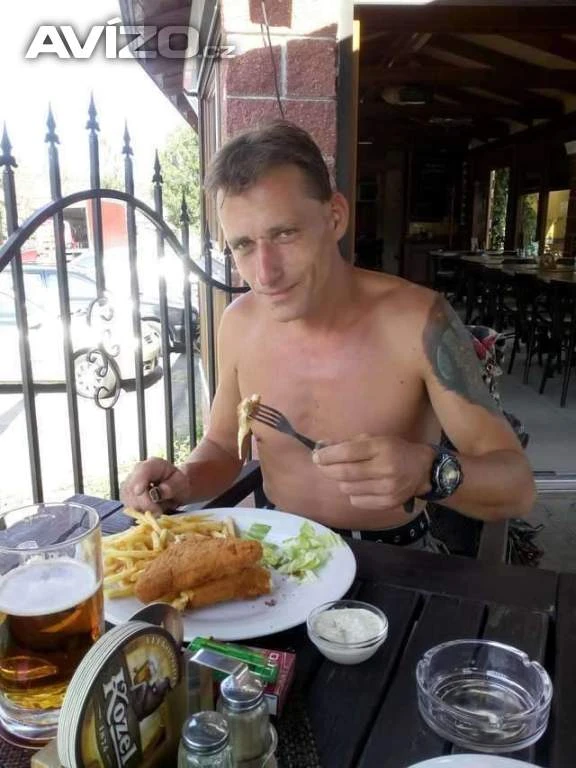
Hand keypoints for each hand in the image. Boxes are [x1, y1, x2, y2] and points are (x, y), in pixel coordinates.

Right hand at [120, 457, 192, 513]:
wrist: (175, 486)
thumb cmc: (179, 483)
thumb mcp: (181, 483)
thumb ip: (172, 487)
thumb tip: (159, 492)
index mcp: (154, 464)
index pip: (143, 470)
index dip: (139, 481)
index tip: (139, 492)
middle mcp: (138, 471)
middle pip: (132, 487)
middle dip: (144, 502)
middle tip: (159, 511)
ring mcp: (130, 481)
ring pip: (127, 497)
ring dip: (141, 508)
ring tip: (156, 509)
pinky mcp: (127, 493)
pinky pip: (127, 504)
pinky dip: (138, 510)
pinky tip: (149, 509)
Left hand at [312, 434, 433, 509]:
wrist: (422, 470)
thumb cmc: (394, 450)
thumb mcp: (374, 440)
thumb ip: (348, 443)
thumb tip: (321, 447)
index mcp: (380, 448)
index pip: (347, 452)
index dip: (327, 455)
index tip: (316, 456)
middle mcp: (384, 469)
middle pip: (344, 473)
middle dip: (327, 469)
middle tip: (322, 466)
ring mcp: (387, 488)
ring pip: (347, 488)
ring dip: (341, 481)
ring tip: (347, 475)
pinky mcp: (387, 503)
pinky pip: (357, 501)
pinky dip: (353, 493)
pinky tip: (360, 486)